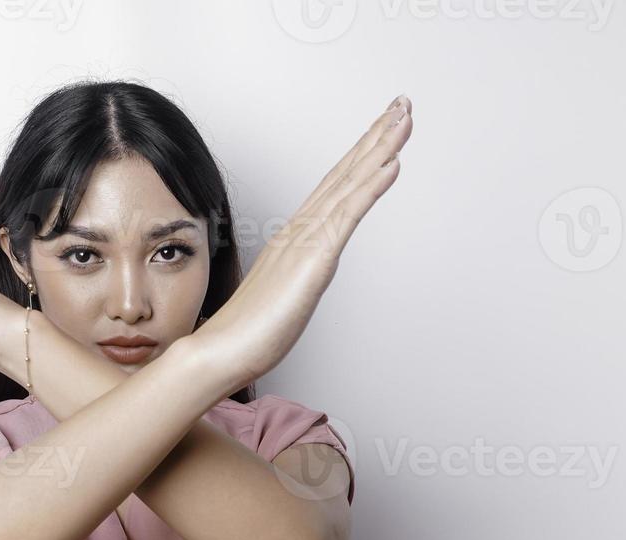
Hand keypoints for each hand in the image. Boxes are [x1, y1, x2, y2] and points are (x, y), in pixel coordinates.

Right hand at [193, 95, 412, 390]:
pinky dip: (371, 185)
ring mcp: (307, 240)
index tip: (382, 130)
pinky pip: (348, 214)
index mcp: (295, 237)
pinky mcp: (315, 259)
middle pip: (344, 172)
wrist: (222, 350)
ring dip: (380, 146)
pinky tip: (391, 163)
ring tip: (403, 116)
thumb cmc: (247, 332)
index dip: (360, 155)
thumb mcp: (282, 297)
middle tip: (401, 103)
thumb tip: (304, 273)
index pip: (335, 187)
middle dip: (376, 135)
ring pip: (350, 182)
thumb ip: (294, 278)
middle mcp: (301, 229)